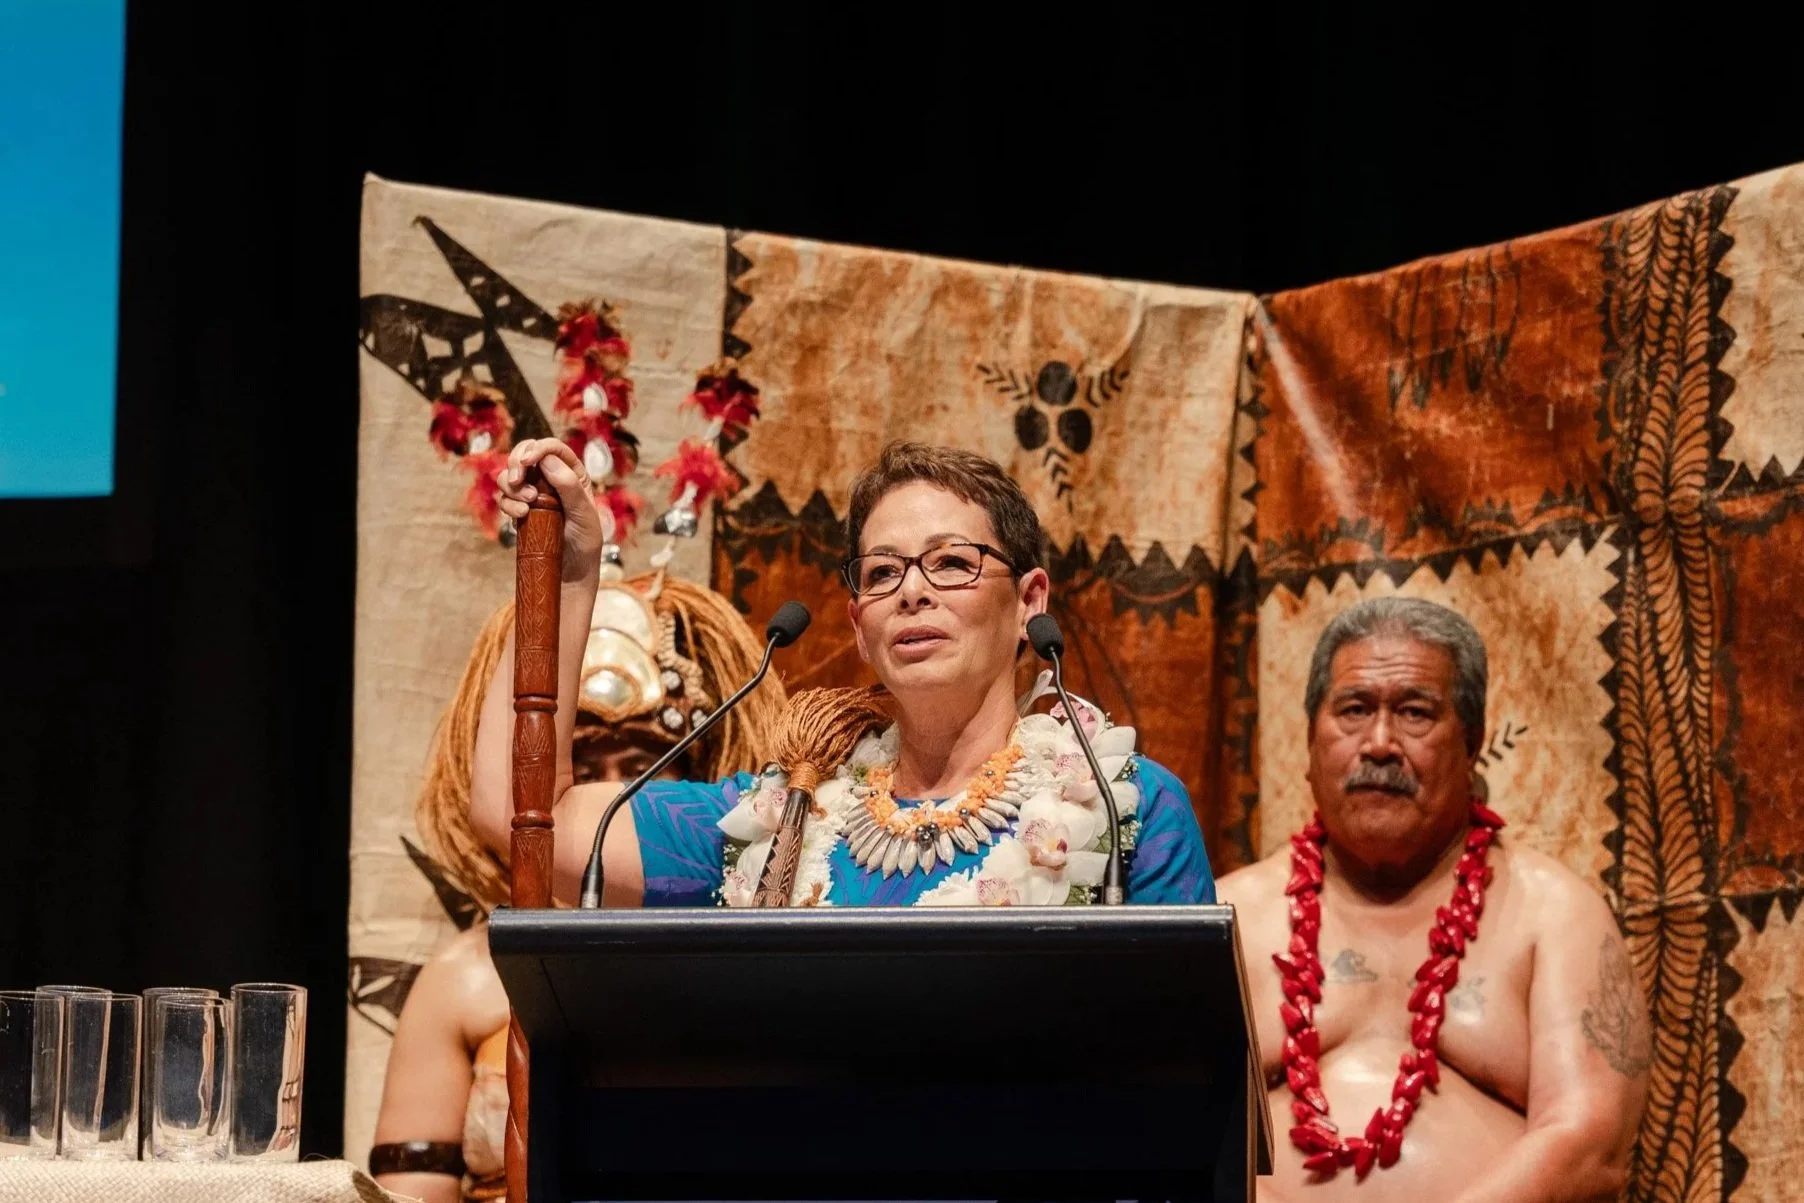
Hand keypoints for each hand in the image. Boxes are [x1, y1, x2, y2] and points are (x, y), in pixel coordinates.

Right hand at [496, 438, 603, 582]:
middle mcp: (551, 478)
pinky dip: (507, 503)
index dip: (537, 448)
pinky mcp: (520, 509)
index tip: (527, 462)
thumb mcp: (585, 514)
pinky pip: (504, 497)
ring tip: (527, 505)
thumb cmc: (585, 542)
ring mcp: (533, 493)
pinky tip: (521, 515)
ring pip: (510, 474)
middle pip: (525, 453)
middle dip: (516, 462)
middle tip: (518, 480)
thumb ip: (570, 487)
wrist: (571, 573)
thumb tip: (547, 461)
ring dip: (511, 485)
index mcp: (573, 473)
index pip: (552, 448)